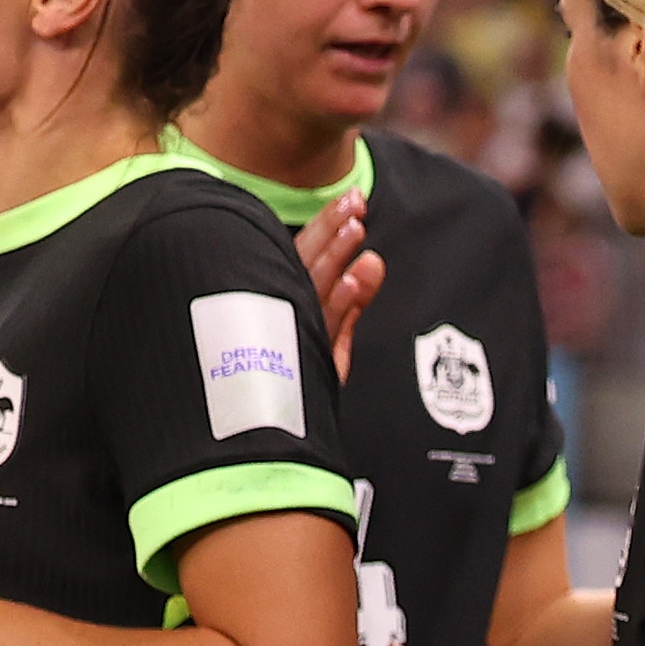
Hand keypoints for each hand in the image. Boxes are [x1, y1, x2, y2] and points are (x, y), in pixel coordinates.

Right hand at [297, 193, 385, 377]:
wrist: (270, 444)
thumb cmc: (294, 387)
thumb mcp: (330, 337)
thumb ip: (352, 300)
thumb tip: (374, 260)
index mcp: (282, 307)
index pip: (302, 257)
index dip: (326, 228)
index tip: (351, 202)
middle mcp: (282, 321)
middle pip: (305, 267)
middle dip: (330, 233)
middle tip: (354, 203)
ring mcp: (291, 343)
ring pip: (312, 291)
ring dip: (334, 257)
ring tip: (356, 228)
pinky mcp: (306, 371)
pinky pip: (323, 332)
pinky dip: (339, 304)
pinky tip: (355, 280)